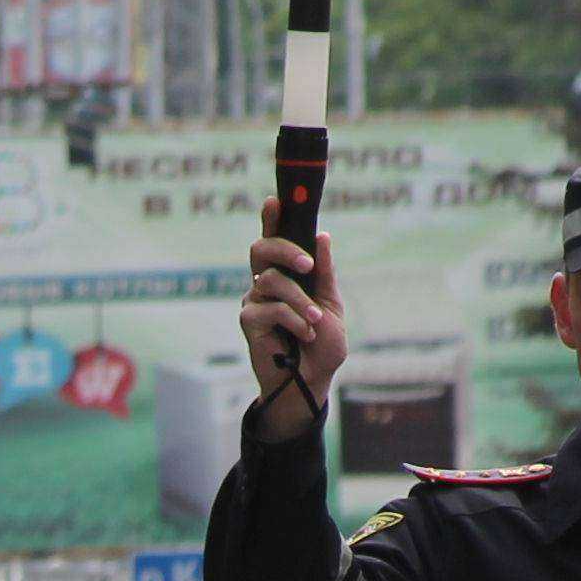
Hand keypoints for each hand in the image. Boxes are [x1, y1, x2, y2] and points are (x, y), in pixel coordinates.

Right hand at [238, 213, 347, 413]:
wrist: (312, 380)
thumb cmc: (322, 343)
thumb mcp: (331, 303)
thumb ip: (325, 272)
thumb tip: (322, 236)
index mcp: (286, 274)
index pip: (274, 239)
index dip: (271, 218)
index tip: (275, 200)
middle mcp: (266, 282)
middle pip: (261, 248)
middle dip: (284, 249)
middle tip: (307, 265)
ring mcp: (255, 301)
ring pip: (271, 280)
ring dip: (300, 300)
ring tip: (315, 321)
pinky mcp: (249, 322)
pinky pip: (270, 308)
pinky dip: (293, 319)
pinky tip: (304, 335)